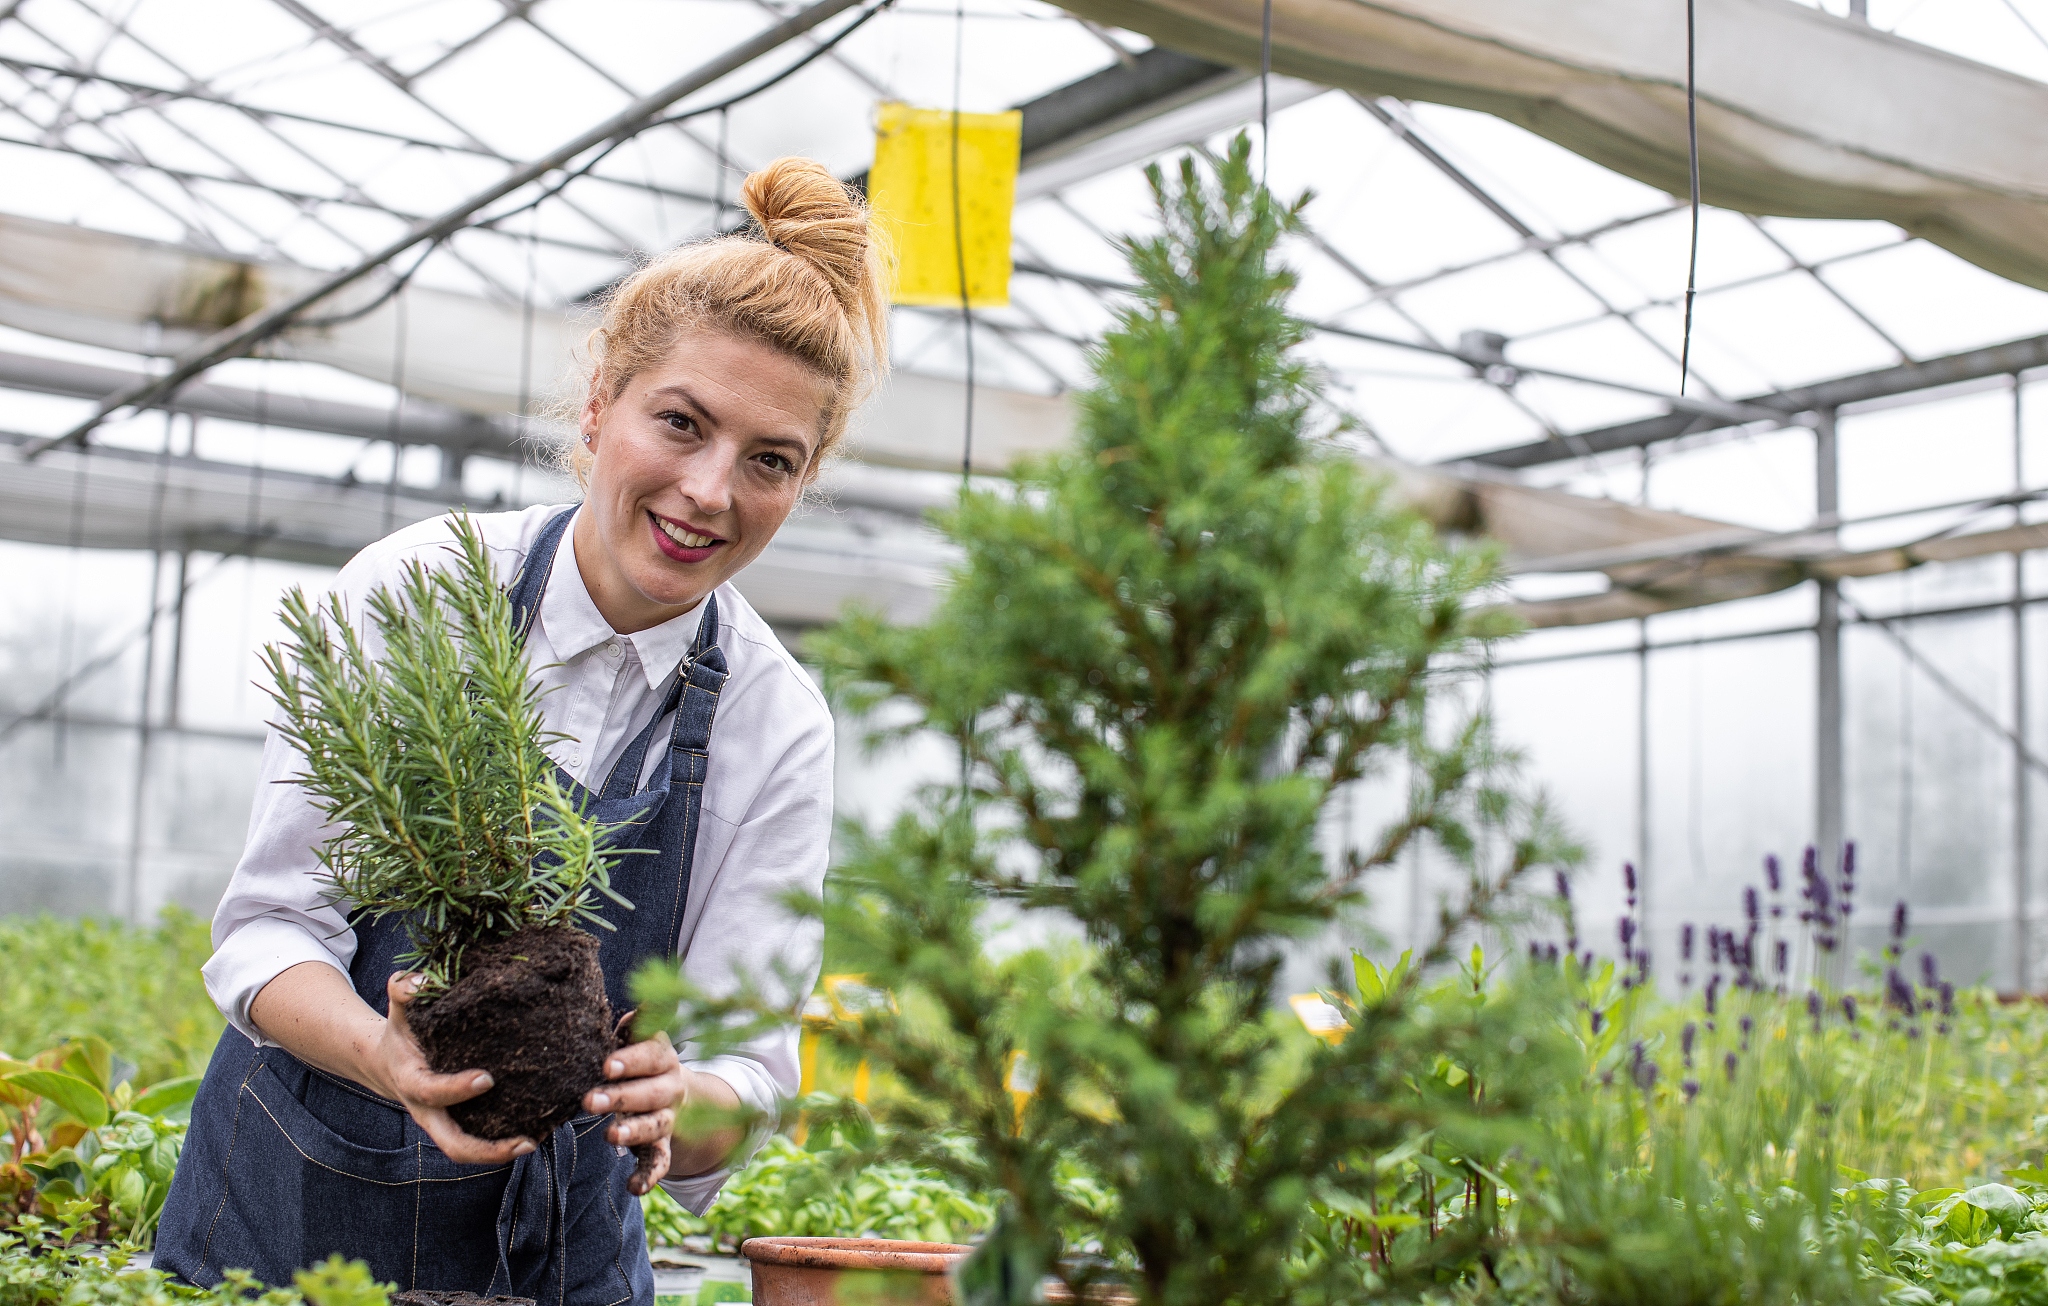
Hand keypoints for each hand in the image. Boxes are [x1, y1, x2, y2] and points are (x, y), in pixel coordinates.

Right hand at [378, 972, 536, 1164]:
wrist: (384, 1063)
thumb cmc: (400, 1034)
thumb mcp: (398, 1012)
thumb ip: (404, 992)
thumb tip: (417, 981)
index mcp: (413, 1084)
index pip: (434, 1092)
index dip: (457, 1089)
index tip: (487, 1078)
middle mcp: (429, 1112)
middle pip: (454, 1145)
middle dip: (487, 1150)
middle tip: (526, 1142)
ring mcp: (444, 1122)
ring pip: (468, 1150)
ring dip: (500, 1152)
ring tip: (536, 1142)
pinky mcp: (459, 1123)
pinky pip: (479, 1139)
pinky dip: (503, 1140)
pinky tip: (537, 1130)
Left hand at [583, 1034, 683, 1195]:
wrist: (674, 1091)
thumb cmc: (640, 1061)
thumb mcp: (639, 1039)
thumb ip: (634, 1026)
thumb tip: (638, 1004)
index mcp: (664, 1058)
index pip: (653, 1056)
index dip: (632, 1060)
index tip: (607, 1065)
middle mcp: (670, 1088)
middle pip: (651, 1093)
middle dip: (621, 1097)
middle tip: (589, 1100)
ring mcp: (668, 1118)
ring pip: (655, 1126)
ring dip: (633, 1132)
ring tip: (609, 1137)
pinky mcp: (663, 1145)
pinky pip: (660, 1162)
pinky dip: (648, 1176)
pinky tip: (633, 1187)